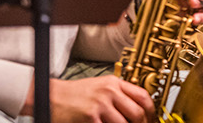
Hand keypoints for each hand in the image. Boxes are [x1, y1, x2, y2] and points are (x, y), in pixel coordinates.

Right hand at [25, 75, 154, 122]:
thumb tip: (135, 106)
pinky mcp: (90, 117)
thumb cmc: (74, 94)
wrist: (51, 96)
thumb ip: (117, 94)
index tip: (151, 119)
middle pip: (137, 112)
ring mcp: (100, 105)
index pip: (143, 96)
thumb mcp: (100, 86)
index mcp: (114, 83)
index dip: (150, 111)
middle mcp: (109, 92)